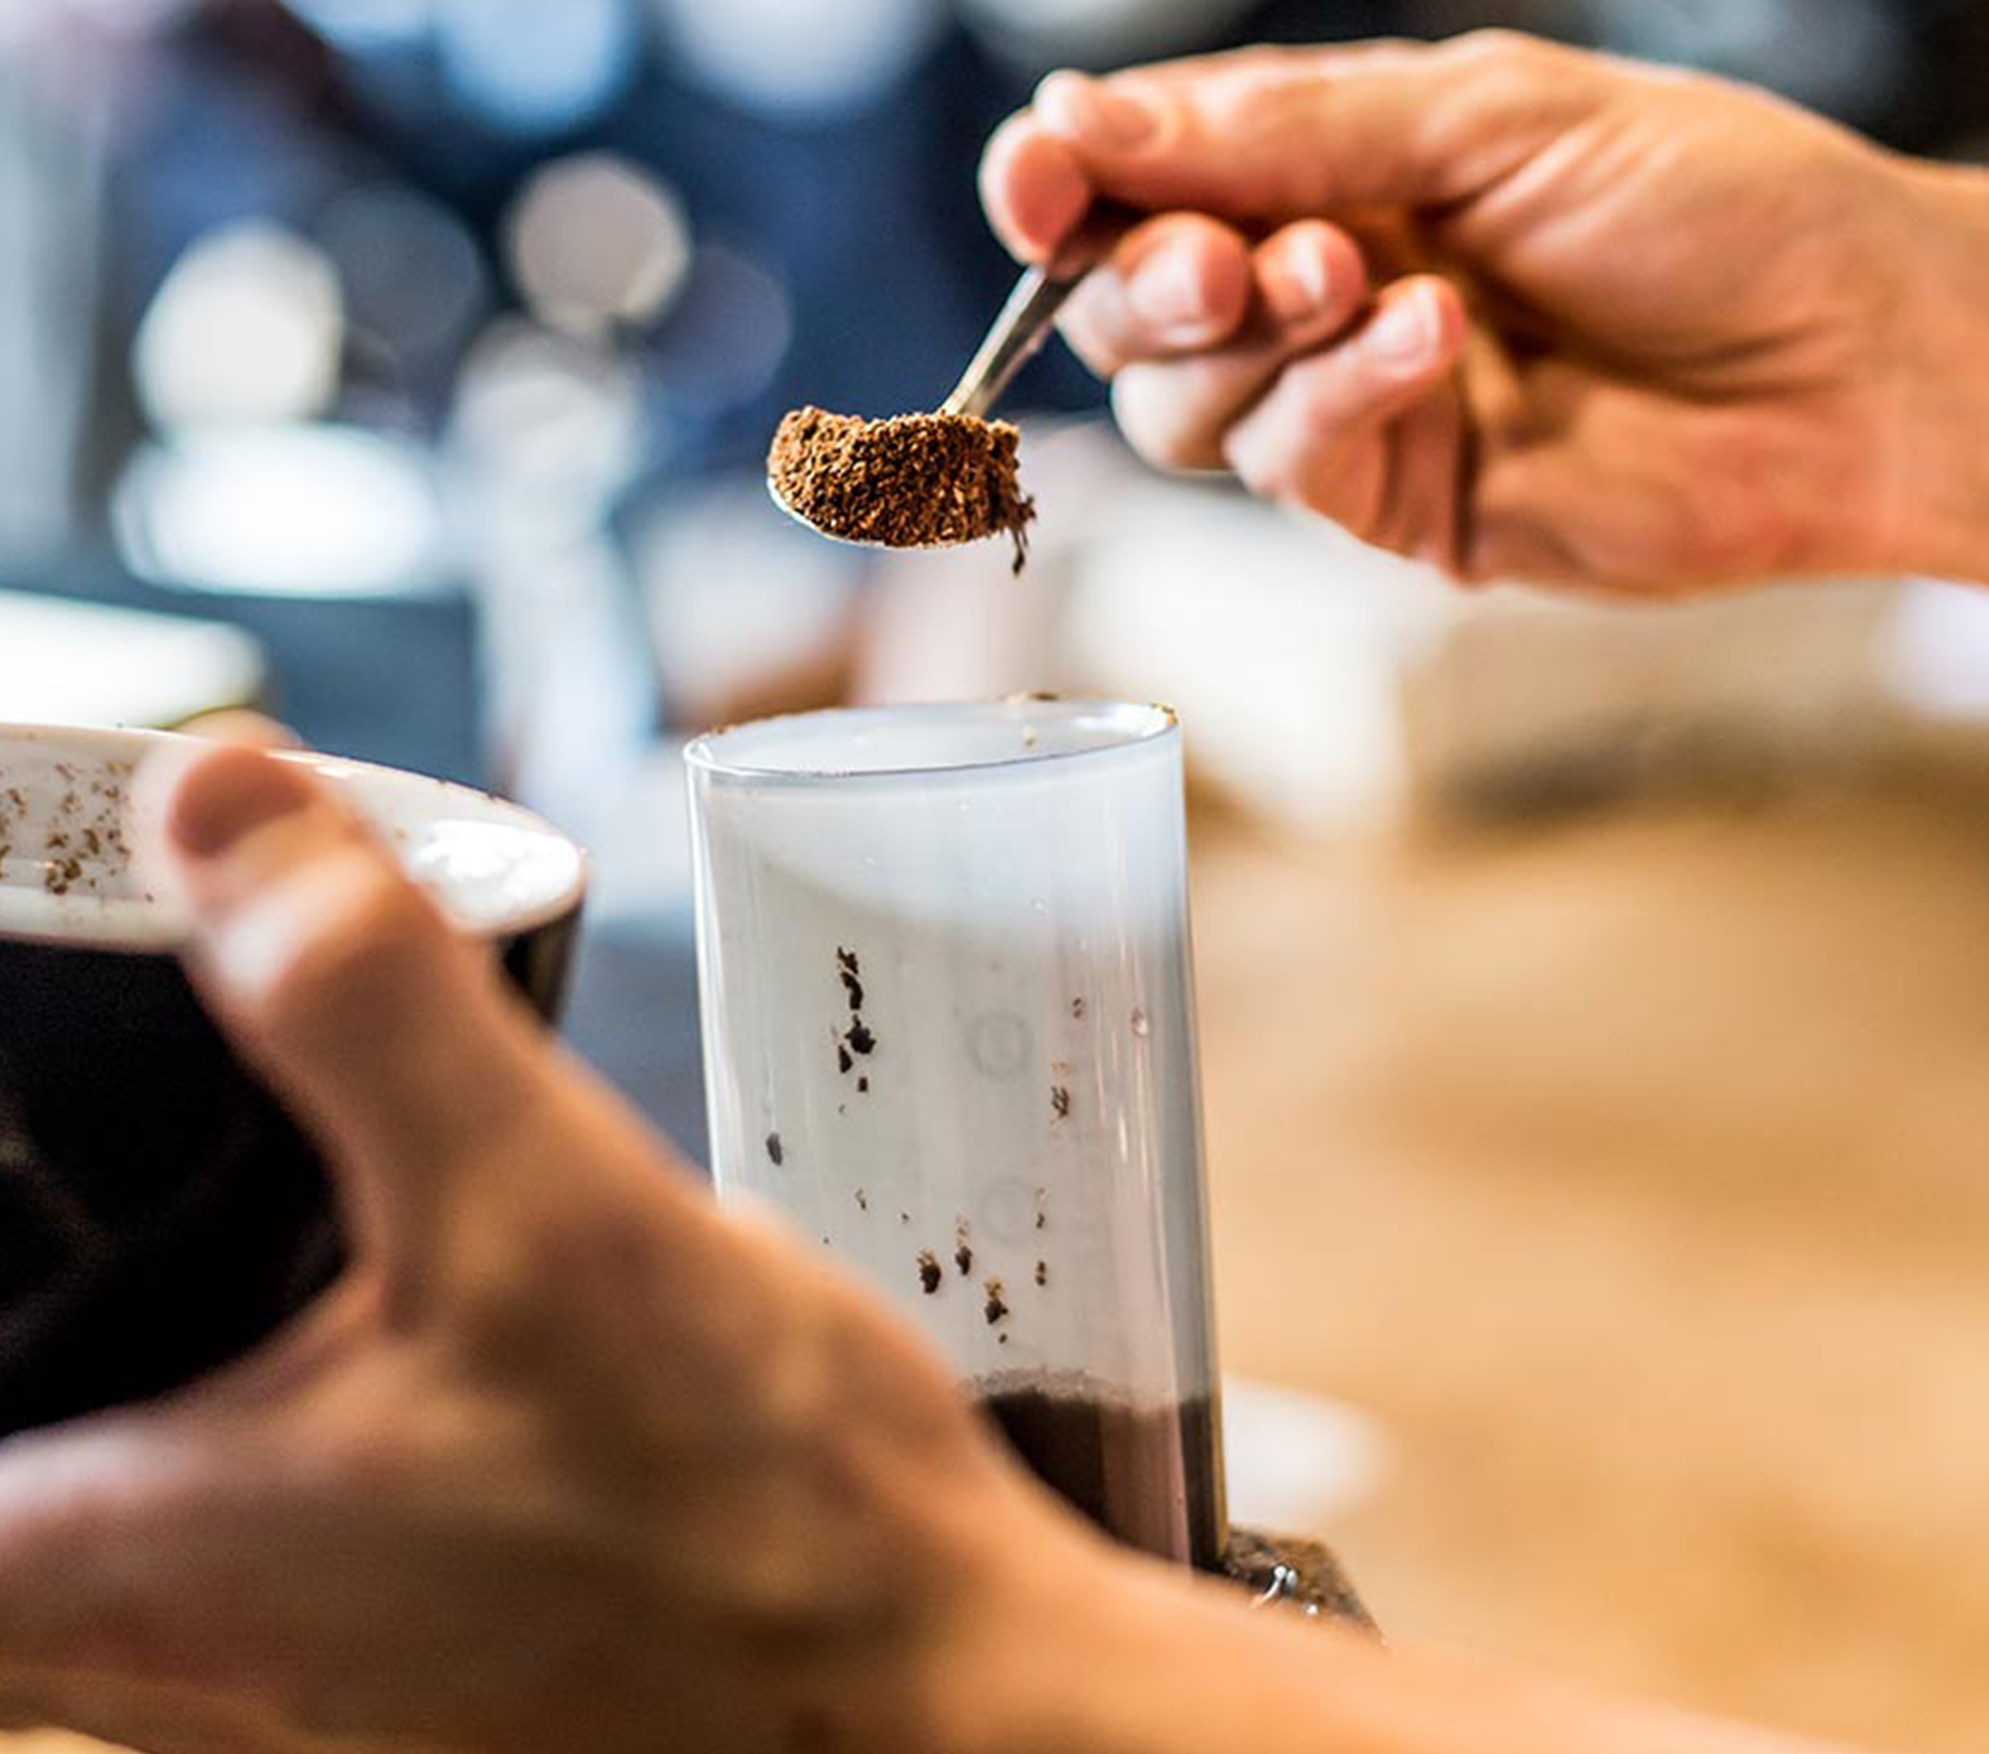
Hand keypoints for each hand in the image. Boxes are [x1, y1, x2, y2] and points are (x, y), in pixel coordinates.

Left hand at [0, 744, 1100, 1753]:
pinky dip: (237, 1400)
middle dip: (27, 1290)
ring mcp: (279, 1677)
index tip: (6, 1162)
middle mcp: (160, 1660)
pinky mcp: (395, 1657)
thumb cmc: (754, 1524)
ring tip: (193, 1201)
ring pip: (100, 1493)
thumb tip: (210, 799)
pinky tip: (354, 1316)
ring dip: (120, 1347)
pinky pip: (231, 1521)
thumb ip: (359, 1001)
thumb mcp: (544, 1214)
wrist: (945, 1711)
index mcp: (111, 1573)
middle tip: (72, 1138)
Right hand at [981, 32, 1988, 592]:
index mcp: (1333, 170)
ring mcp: (1348, 413)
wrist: (1844, 359)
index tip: (1037, 180)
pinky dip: (1338, 398)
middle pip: (1131, 313)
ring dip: (1248, 342)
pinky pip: (1291, 467)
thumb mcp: (1490, 114)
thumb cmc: (1708, 204)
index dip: (1066, 186)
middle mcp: (1318, 294)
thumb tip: (1088, 119)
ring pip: (1185, 410)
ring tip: (1355, 279)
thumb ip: (1287, 128)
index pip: (1142, 186)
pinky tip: (1432, 339)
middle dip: (1150, 280)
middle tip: (1221, 259)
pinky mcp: (1391, 511)